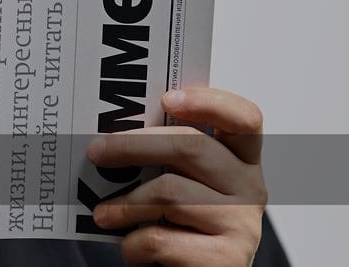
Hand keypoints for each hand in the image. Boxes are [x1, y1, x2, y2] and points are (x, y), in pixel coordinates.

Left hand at [87, 87, 266, 266]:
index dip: (209, 102)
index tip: (167, 98)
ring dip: (124, 205)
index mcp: (242, 162)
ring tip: (103, 214)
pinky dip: (134, 245)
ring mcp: (243, 224)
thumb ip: (167, 160)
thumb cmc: (182, 230)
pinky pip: (161, 238)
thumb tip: (112, 138)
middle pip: (191, 147)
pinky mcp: (227, 259)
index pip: (244, 119)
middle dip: (134, 145)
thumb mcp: (181, 187)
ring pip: (169, 193)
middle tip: (97, 152)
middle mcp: (250, 188)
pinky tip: (132, 249)